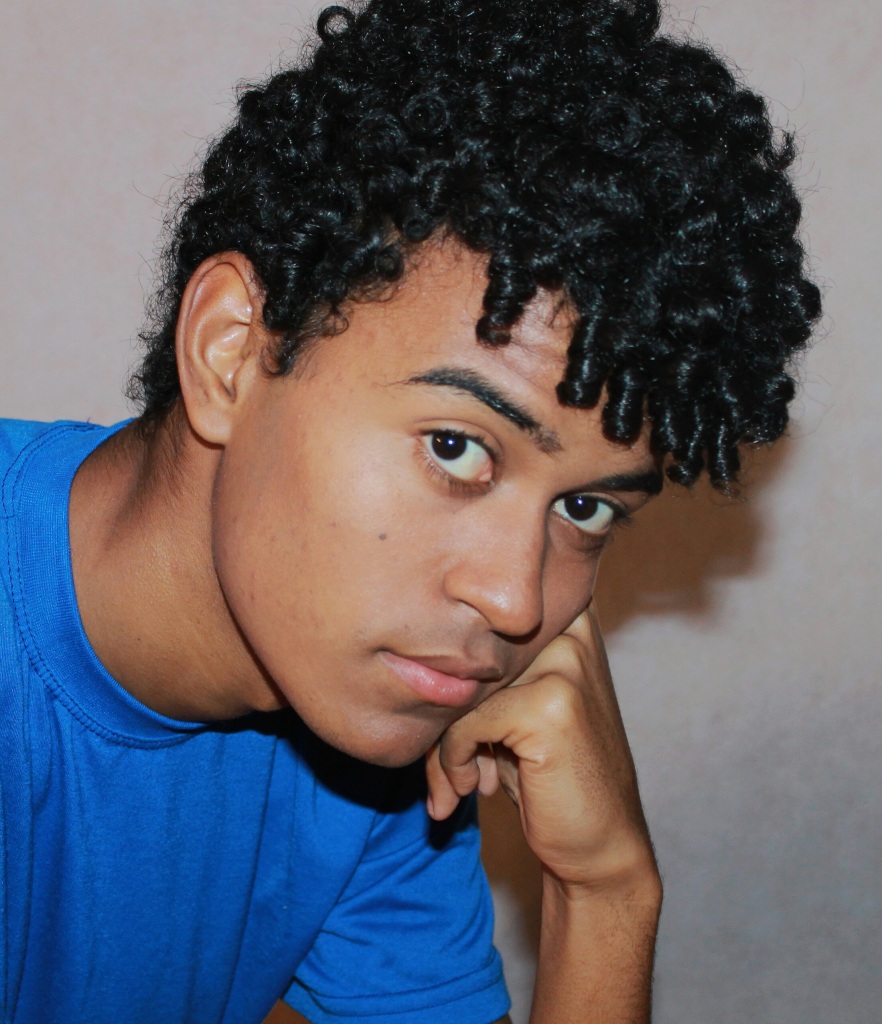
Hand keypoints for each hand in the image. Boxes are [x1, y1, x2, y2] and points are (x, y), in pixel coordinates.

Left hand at [425, 602, 655, 891]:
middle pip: (466, 655)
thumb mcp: (516, 707)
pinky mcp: (548, 705)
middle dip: (438, 713)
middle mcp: (569, 627)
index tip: (444, 726)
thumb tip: (400, 655)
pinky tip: (475, 788)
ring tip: (457, 783)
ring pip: (460, 687)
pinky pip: (465, 720)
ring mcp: (564, 664)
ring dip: (441, 744)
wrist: (603, 843)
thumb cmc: (549, 773)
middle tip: (443, 768)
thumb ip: (478, 669)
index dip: (446, 672)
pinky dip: (454, 760)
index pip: (472, 623)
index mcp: (565, 613)